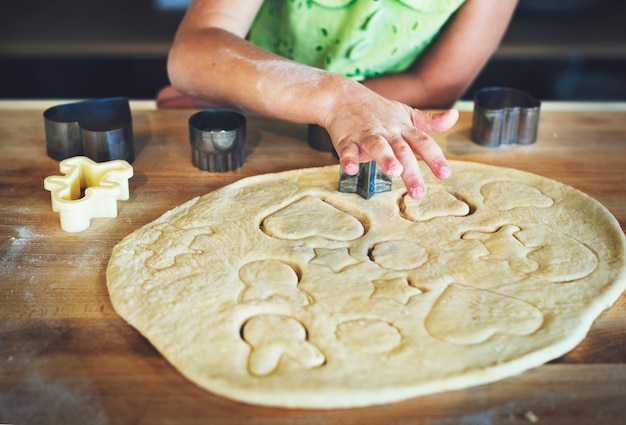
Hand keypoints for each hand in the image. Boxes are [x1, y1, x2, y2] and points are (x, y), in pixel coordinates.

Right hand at [324, 86, 457, 198]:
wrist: (342, 97)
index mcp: (403, 128)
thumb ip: (429, 121)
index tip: (445, 174)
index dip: (435, 157)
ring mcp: (366, 135)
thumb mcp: (406, 113)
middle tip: (418, 192)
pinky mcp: (346, 139)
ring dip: (385, 158)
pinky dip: (348, 159)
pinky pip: (347, 149)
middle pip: (402, 150)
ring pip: (378, 146)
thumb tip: (455, 115)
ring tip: (394, 171)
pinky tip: (350, 169)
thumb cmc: (377, 110)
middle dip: (411, 170)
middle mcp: (387, 132)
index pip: (423, 142)